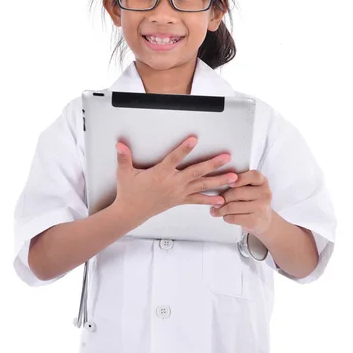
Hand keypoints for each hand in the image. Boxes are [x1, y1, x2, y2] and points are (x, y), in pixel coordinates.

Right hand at [113, 136, 237, 225]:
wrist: (131, 212)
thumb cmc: (129, 192)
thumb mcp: (124, 173)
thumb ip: (123, 158)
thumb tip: (119, 145)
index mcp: (160, 174)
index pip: (174, 159)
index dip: (183, 149)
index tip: (194, 139)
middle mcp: (172, 183)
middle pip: (196, 171)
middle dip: (213, 164)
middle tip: (226, 157)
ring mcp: (178, 193)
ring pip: (201, 185)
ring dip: (218, 181)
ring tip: (233, 177)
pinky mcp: (180, 200)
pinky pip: (198, 200)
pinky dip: (210, 199)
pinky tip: (223, 198)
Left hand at [210, 170, 272, 236]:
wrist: (263, 219)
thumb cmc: (252, 200)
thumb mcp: (250, 188)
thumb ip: (239, 182)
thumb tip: (219, 182)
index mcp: (262, 181)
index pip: (254, 175)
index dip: (240, 178)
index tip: (228, 182)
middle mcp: (264, 193)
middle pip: (238, 192)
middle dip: (223, 197)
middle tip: (214, 200)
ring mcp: (261, 208)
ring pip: (234, 206)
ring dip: (221, 209)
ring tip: (215, 210)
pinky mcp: (256, 220)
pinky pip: (235, 218)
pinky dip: (226, 217)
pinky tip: (224, 216)